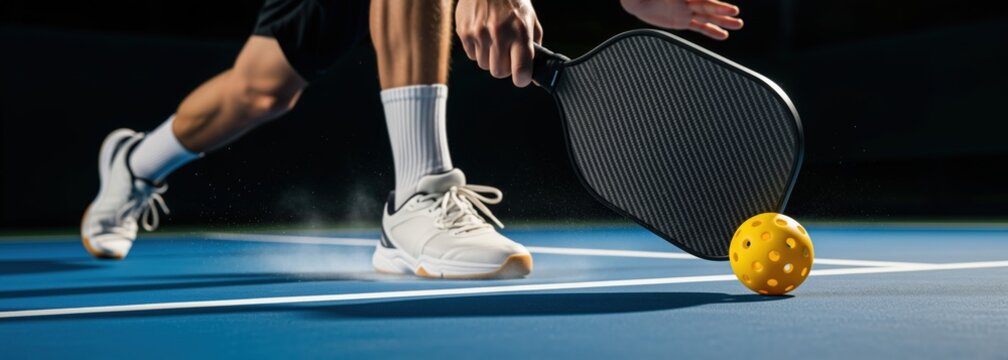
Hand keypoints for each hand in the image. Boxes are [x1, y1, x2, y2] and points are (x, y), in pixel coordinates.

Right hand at [456, 0, 542, 86]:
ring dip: (489, 57)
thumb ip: (534, 47)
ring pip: (484, 65)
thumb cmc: (512, 1)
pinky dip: (477, 49)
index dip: (522, 78)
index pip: (521, 72)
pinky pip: (471, 55)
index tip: (521, 76)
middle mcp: (499, 34)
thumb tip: (532, 75)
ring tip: (493, 38)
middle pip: (499, 72)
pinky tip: (482, 33)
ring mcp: (479, 34)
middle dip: (504, 66)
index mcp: (520, 32)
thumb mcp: (530, 20)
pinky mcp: (464, 32)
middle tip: (506, 52)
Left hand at [620, 0, 742, 39]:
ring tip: (738, 24)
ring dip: (722, 21)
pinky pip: (699, 27)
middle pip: (707, 6)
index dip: (711, 2)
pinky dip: (711, 31)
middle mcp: (687, 1)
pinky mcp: (681, 21)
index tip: (723, 6)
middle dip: (720, 10)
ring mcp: (685, 11)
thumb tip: (679, 1)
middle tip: (735, 13)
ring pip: (707, 17)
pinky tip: (724, 35)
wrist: (637, 0)